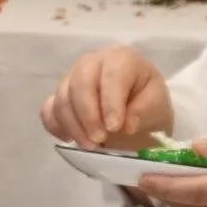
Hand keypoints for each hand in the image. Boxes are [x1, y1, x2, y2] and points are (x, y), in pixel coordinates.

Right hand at [41, 45, 172, 148]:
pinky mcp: (59, 96)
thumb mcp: (158, 106)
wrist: (138, 111)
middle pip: (80, 83)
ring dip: (73, 126)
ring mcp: (71, 78)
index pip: (111, 75)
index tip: (115, 128)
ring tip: (91, 147)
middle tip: (99, 140)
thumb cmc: (149, 104)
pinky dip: (56, 126)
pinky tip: (70, 139)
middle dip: (88, 115)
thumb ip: (144, 111)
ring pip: (62, 98)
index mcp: (121, 58)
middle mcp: (92, 62)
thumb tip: (126, 125)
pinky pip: (48, 110)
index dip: (111, 102)